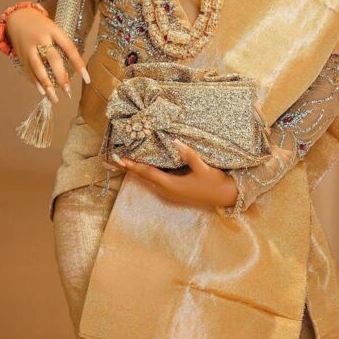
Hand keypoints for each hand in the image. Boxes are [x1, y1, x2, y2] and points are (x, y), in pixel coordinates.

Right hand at [5, 7, 88, 102]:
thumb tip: (71, 71)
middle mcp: (41, 39)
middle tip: (68, 91)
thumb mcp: (55, 30)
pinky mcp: (21, 55)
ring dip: (47, 84)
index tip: (87, 79)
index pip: (69, 47)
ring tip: (54, 98)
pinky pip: (29, 71)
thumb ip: (63, 46)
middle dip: (61, 76)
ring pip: (38, 68)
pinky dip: (36, 82)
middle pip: (53, 59)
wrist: (18, 17)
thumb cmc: (42, 26)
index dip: (78, 63)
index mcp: (54, 30)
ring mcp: (29, 47)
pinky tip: (43, 92)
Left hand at [104, 139, 238, 208]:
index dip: (133, 165)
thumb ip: (188, 154)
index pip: (148, 173)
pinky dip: (147, 174)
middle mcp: (167, 191)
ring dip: (138, 171)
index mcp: (171, 185)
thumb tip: (175, 141)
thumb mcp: (202, 167)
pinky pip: (156, 182)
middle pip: (144, 178)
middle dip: (130, 168)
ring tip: (125, 161)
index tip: (119, 159)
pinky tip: (145, 167)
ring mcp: (170, 194)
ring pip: (149, 181)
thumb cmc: (213, 182)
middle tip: (114, 160)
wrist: (224, 197)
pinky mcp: (174, 193)